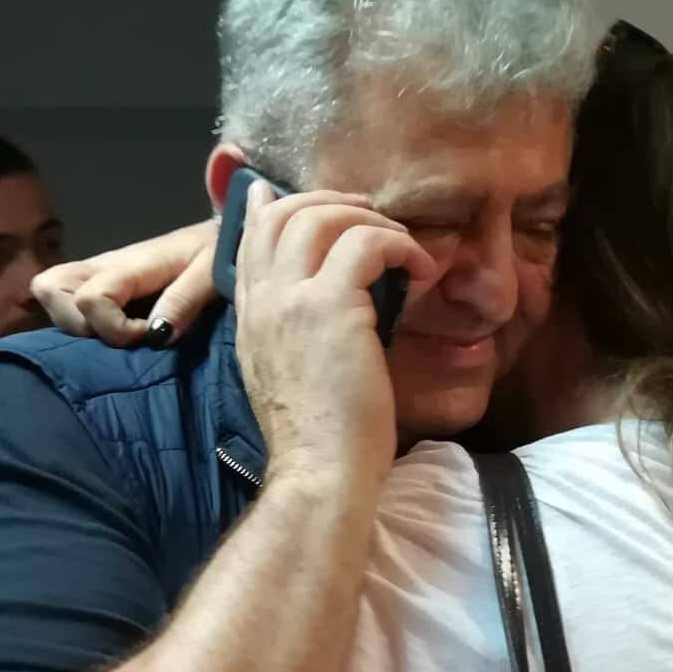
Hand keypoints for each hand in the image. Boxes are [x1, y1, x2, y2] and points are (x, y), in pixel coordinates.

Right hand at [31, 220, 218, 347]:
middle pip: (49, 287)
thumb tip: (157, 335)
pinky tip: (114, 332)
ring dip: (73, 322)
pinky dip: (81, 322)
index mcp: (129, 264)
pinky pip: (67, 301)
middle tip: (120, 336)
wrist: (221, 234)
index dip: (113, 329)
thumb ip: (183, 301)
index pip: (90, 298)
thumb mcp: (211, 274)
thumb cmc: (217, 252)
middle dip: (76, 323)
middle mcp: (102, 266)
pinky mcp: (100, 284)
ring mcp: (97, 273)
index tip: (150, 335)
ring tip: (114, 334)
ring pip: (50, 293)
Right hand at [233, 185, 435, 479]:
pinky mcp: (330, 306)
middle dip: (331, 202)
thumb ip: (300, 336)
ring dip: (371, 221)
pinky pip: (366, 244)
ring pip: (322, 217)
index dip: (275, 208)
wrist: (320, 474)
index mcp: (250, 319)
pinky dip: (399, 246)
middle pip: (283, 214)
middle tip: (370, 216)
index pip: (251, 239)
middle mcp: (263, 301)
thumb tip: (333, 310)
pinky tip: (422, 272)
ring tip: (402, 247)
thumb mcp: (294, 378)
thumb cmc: (322, 442)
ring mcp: (291, 299)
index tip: (297, 196)